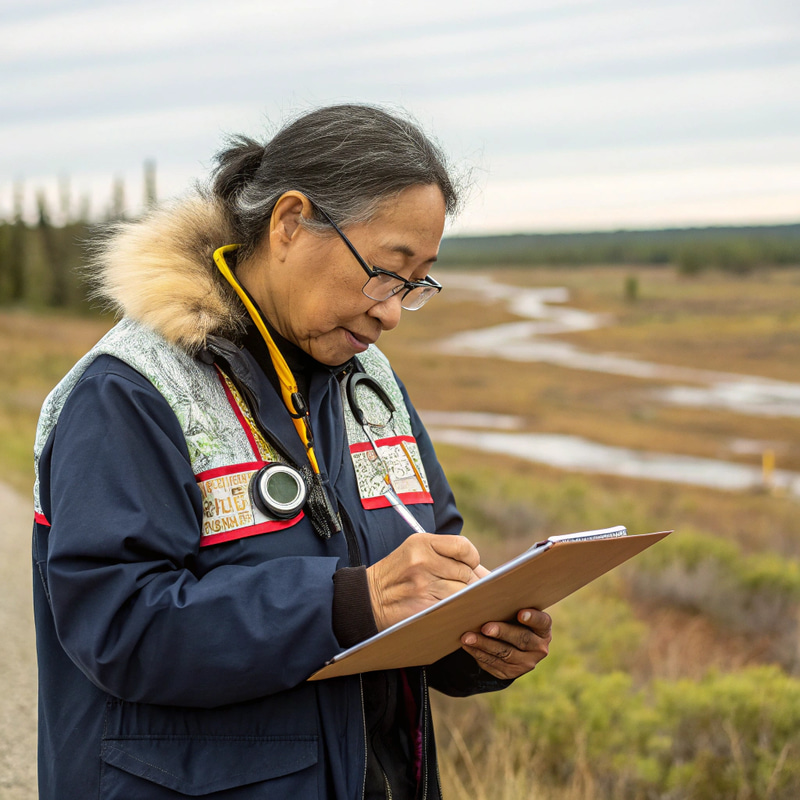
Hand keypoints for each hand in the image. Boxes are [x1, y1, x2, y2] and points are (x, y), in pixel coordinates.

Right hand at [367, 533, 483, 630]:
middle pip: (466, 572)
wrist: (368, 599)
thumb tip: (483, 571)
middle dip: (470, 582)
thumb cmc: (396, 575)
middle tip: (465, 587)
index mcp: (421, 543)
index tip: (470, 565)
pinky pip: (453, 607)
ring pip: (462, 592)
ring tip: (457, 599)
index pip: (463, 546)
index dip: (472, 558)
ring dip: (465, 598)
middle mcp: (423, 561)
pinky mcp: (424, 606)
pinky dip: (457, 609)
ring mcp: (423, 584)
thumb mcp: (414, 553)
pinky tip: (452, 609)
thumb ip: (445, 556)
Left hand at [460, 608, 551, 680]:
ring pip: (504, 654)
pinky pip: (493, 664)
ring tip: (467, 637)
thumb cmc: (512, 619)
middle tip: (484, 627)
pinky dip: (478, 654)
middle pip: (521, 639)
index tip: (520, 613)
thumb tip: (489, 598)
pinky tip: (468, 646)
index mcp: (543, 629)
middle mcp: (539, 648)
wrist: (512, 645)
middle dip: (501, 632)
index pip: (542, 622)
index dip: (532, 618)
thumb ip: (510, 607)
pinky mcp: (510, 673)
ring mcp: (526, 663)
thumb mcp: (516, 612)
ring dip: (483, 645)